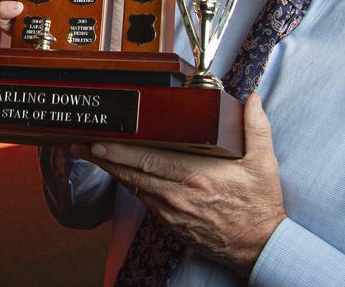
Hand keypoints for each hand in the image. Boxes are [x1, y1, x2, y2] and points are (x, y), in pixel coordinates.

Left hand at [72, 94, 284, 274]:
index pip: (150, 160)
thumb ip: (256, 127)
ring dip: (113, 172)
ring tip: (91, 155)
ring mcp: (172, 212)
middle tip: (80, 145)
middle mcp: (179, 195)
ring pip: (134, 188)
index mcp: (197, 176)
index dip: (121, 152)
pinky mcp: (171, 224)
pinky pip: (145, 200)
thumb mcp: (263, 164)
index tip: (100, 141)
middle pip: (133, 174)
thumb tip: (251, 98)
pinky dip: (130, 186)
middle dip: (104, 159)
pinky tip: (119, 174)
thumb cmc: (259, 205)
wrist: (259, 246)